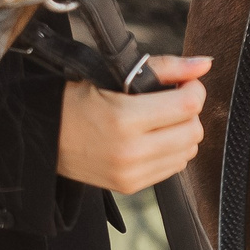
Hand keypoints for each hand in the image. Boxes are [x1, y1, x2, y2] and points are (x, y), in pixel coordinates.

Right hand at [55, 54, 213, 192]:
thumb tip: (204, 64)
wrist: (45, 137)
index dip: (193, 88)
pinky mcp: (131, 186)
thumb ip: (165, 68)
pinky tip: (150, 139)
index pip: (188, 105)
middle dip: (188, 111)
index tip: (183, 83)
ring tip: (158, 121)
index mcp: (124, 118)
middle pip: (193, 130)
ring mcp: (131, 173)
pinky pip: (173, 168)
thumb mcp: (116, 75)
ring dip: (181, 132)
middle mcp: (130, 150)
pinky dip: (170, 151)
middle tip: (170, 100)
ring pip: (188, 151)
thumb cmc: (78, 100)